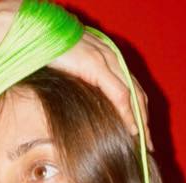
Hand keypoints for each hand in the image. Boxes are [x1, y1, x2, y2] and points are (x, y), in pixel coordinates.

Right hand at [51, 31, 151, 146]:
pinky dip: (127, 113)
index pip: (131, 90)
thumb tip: (83, 105)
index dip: (138, 113)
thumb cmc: (48, 53)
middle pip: (137, 94)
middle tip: (148, 145)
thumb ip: (82, 84)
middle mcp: (112, 59)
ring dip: (141, 121)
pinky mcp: (97, 66)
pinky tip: (132, 129)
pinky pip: (119, 94)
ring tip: (144, 142)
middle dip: (145, 121)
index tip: (141, 135)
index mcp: (108, 60)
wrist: (37, 33)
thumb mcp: (70, 72)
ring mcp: (106, 61)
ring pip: (133, 95)